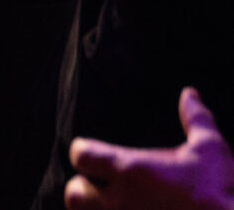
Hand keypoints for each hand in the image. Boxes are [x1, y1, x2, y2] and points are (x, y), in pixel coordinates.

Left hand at [67, 89, 233, 205]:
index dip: (84, 151)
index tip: (95, 154)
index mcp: (131, 171)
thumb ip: (195, 119)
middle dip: (83, 190)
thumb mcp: (210, 150)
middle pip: (73, 195)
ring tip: (109, 208)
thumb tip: (190, 93)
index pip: (80, 155)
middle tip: (99, 187)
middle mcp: (120, 203)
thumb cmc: (220, 192)